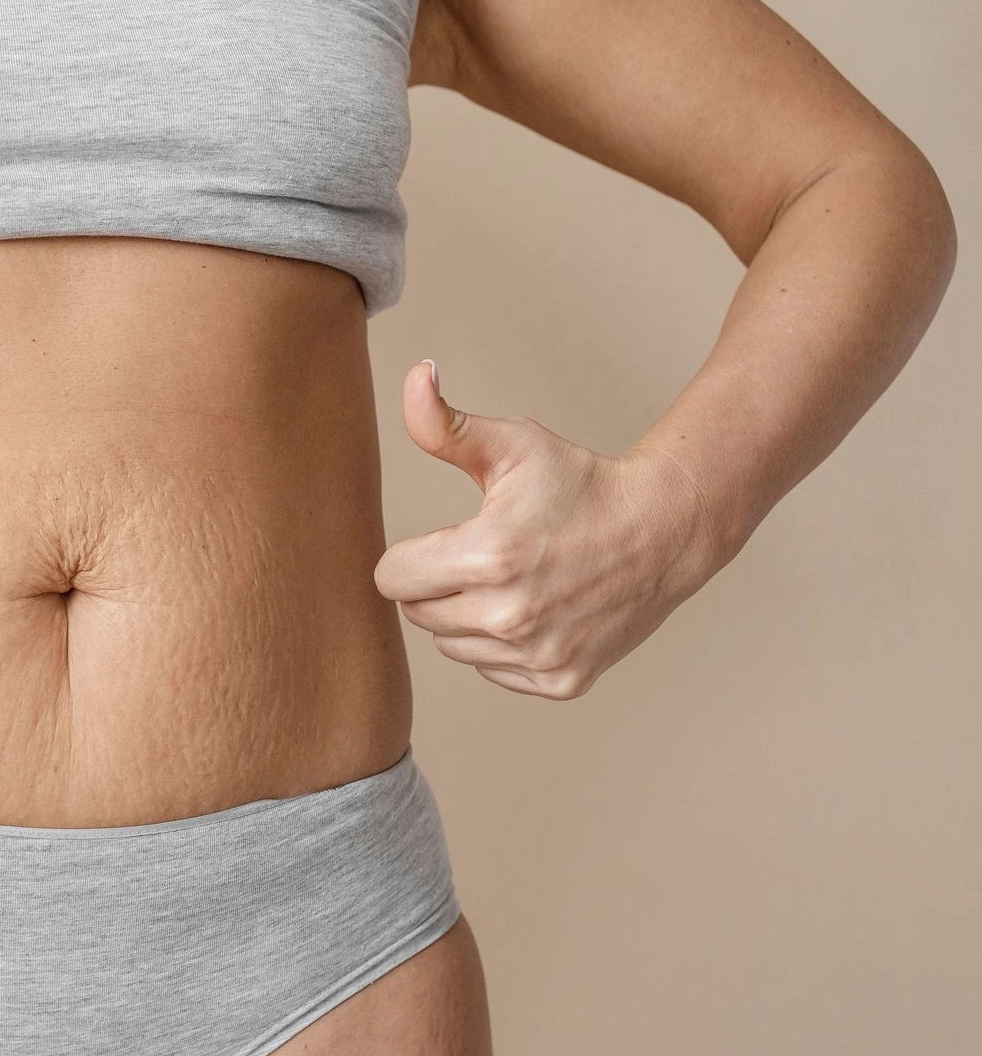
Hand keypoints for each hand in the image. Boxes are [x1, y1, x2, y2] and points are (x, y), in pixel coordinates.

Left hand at [374, 360, 718, 699]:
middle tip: (483, 557)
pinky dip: (504, 646)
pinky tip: (536, 610)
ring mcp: (538, 653)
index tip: (443, 540)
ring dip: (467, 617)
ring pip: (452, 646)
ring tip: (512, 581)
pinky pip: (493, 669)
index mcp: (488, 556)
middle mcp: (510, 615)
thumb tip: (414, 375)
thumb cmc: (582, 482)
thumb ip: (444, 423)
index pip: (391, 579)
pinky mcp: (560, 679)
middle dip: (437, 584)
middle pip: (418, 614)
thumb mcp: (512, 444)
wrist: (664, 527)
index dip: (410, 555)